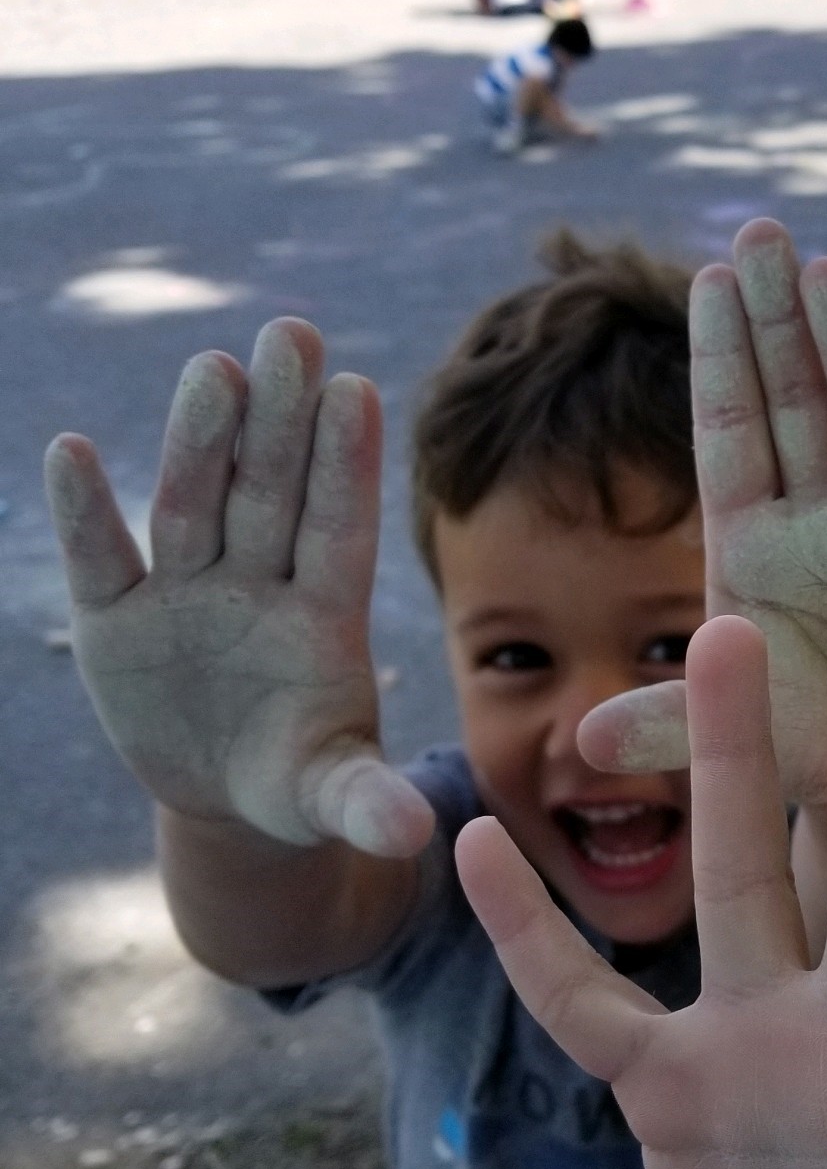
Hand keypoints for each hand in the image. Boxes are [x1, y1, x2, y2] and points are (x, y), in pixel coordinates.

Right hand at [45, 320, 433, 858]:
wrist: (228, 798)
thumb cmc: (300, 778)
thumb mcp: (334, 796)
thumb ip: (367, 804)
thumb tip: (416, 834)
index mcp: (324, 613)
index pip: (339, 526)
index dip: (346, 463)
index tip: (358, 390)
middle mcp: (259, 583)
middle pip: (270, 491)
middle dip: (279, 418)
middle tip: (293, 333)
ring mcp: (187, 593)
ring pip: (194, 503)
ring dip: (199, 438)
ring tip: (214, 369)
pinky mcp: (117, 620)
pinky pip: (101, 558)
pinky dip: (83, 511)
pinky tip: (69, 452)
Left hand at [577, 218, 826, 812]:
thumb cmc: (795, 743)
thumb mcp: (725, 733)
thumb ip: (666, 725)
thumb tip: (591, 740)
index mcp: (753, 543)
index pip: (732, 434)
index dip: (722, 358)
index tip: (710, 274)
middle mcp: (824, 524)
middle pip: (799, 406)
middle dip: (781, 320)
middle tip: (765, 230)